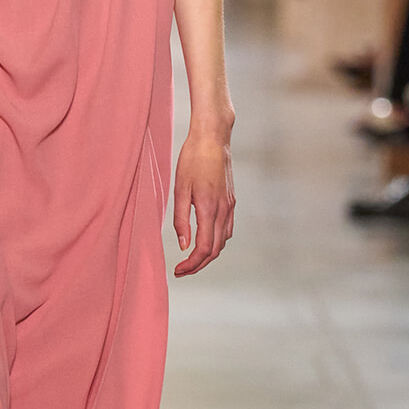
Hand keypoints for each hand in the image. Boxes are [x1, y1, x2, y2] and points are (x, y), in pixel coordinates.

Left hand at [173, 130, 234, 275]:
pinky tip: (205, 241)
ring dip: (208, 255)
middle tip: (181, 271)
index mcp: (209, 208)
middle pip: (215, 250)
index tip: (178, 270)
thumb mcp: (180, 188)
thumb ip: (181, 219)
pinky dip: (216, 242)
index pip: (204, 248)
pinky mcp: (231, 201)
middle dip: (198, 265)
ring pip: (223, 241)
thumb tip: (183, 245)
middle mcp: (224, 210)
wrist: (213, 138)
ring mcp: (230, 206)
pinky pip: (227, 229)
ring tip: (191, 259)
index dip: (191, 264)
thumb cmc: (193, 159)